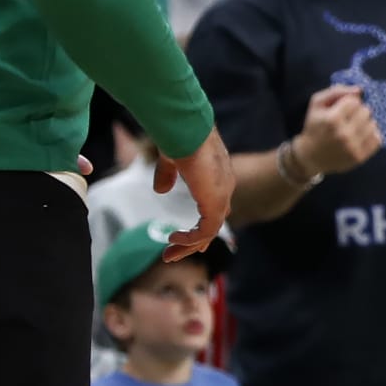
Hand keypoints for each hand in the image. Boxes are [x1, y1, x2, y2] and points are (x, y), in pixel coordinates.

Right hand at [153, 128, 234, 262]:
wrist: (188, 130)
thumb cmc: (181, 137)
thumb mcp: (172, 160)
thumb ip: (167, 175)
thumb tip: (160, 191)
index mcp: (218, 177)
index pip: (216, 207)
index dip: (203, 225)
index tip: (183, 238)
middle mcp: (224, 188)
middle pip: (214, 223)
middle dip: (194, 242)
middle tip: (173, 255)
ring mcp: (222, 196)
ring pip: (209, 231)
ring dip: (188, 246)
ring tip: (168, 256)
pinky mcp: (215, 203)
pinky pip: (205, 231)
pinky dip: (190, 239)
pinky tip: (172, 239)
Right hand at [294, 83, 383, 174]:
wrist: (311, 156)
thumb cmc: (314, 126)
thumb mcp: (317, 103)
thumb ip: (336, 91)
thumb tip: (359, 90)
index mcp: (332, 120)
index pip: (355, 101)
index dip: (348, 103)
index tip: (340, 109)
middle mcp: (344, 135)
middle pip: (366, 111)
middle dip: (357, 112)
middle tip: (347, 119)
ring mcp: (353, 148)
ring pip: (373, 124)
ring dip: (365, 123)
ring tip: (353, 127)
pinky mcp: (360, 157)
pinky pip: (377, 139)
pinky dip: (370, 135)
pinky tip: (359, 136)